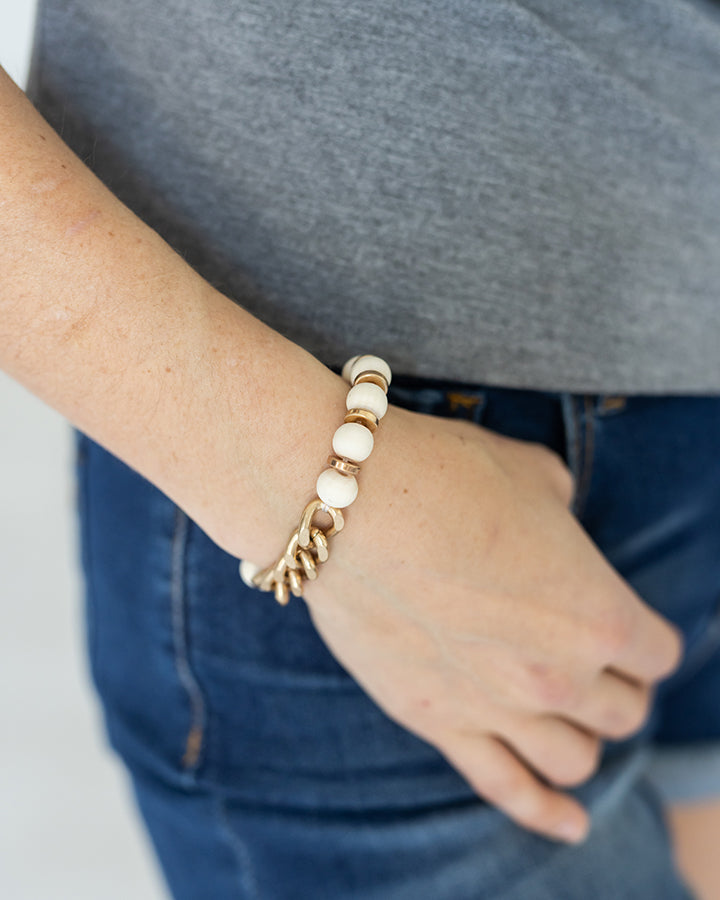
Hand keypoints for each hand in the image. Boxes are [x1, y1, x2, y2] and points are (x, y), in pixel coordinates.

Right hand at [300, 404, 682, 842]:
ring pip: (576, 759)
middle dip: (617, 687)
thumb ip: (564, 512)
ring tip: (568, 716)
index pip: (658, 652)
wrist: (350, 508)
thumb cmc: (447, 476)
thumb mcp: (533, 474)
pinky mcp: (439, 722)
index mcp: (598, 612)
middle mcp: (560, 674)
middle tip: (594, 664)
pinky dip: (546, 813)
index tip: (626, 625)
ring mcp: (499, 707)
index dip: (646, 637)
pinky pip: (508, 789)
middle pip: (623, 712)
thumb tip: (555, 523)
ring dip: (583, 739)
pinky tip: (571, 826)